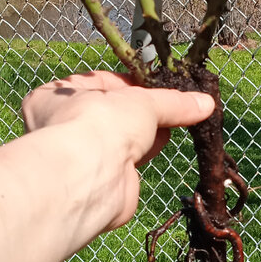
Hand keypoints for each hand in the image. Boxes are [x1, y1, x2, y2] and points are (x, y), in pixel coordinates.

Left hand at [21, 71, 214, 228]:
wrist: (91, 178)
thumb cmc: (99, 123)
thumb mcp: (142, 101)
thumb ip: (172, 102)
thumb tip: (205, 103)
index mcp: (55, 96)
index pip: (99, 82)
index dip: (130, 81)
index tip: (157, 83)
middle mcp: (63, 125)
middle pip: (113, 111)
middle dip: (142, 109)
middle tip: (173, 102)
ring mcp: (82, 154)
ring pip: (121, 136)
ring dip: (148, 129)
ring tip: (178, 118)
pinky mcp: (101, 179)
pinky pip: (129, 158)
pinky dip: (148, 149)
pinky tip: (166, 139)